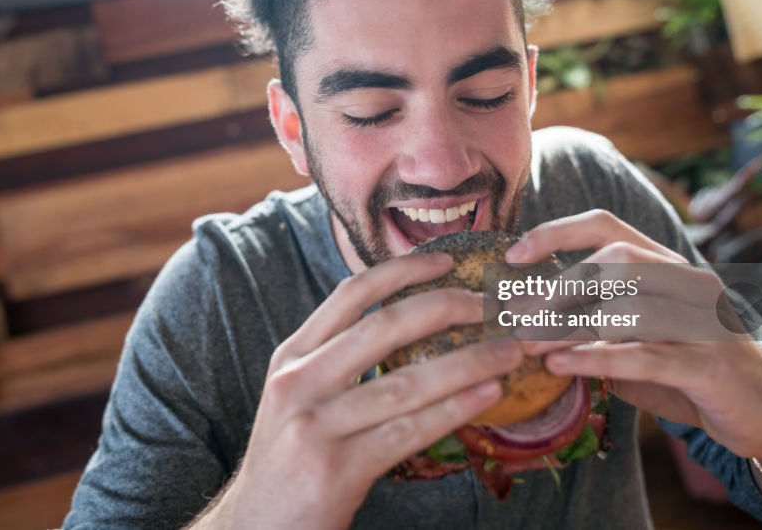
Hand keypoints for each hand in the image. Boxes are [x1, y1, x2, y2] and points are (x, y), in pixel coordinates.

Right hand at [202, 252, 522, 529]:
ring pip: (405, 382)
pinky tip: (487, 396)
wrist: (253, 529)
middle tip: (491, 304)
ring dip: (467, 362)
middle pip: (383, 328)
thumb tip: (405, 325)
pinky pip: (408, 431)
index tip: (447, 260)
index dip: (401, 271)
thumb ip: (336, 361)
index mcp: (293, 357)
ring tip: (508, 351)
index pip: (350, 295)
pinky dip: (454, 409)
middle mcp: (299, 382)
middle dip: (446, 307)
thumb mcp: (298, 398)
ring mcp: (314, 425)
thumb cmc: (289, 461)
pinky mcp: (335, 469)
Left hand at [505, 210, 761, 459]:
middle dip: (558, 288)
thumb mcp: (641, 340)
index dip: (557, 233)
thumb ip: (596, 325)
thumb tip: (530, 322)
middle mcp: (688, 282)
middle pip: (615, 261)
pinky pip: (645, 355)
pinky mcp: (709, 365)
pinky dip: (596, 359)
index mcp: (668, 266)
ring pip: (627, 308)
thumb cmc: (692, 372)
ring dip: (568, 327)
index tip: (513, 255)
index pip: (608, 226)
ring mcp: (704, 321)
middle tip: (516, 317)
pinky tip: (561, 366)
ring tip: (529, 346)